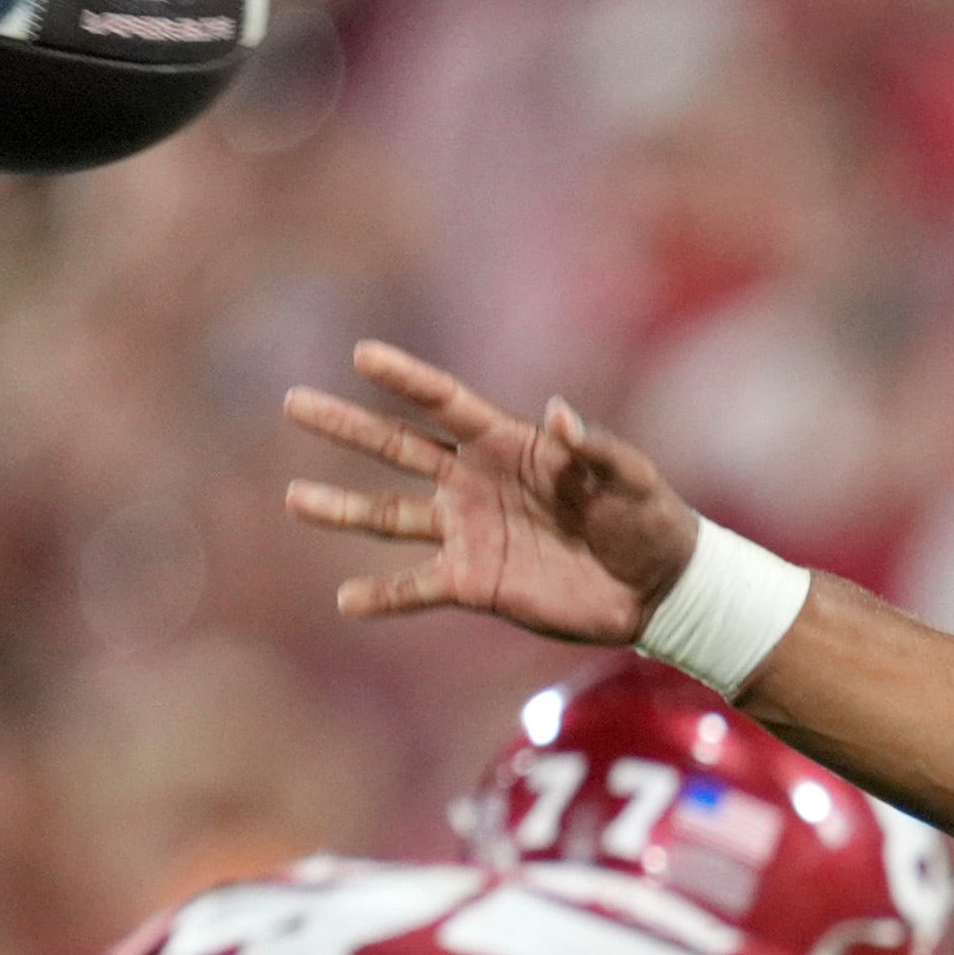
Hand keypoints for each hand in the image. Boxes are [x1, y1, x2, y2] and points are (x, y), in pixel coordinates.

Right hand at [283, 339, 702, 641]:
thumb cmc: (649, 518)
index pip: (446, 403)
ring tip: (296, 499)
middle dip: (348, 425)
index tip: (362, 353)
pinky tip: (345, 601)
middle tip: (294, 402)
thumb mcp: (630, 477)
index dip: (406, 378)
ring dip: (343, 508)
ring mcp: (469, 533)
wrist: (658, 588)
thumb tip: (561, 416)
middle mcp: (476, 483)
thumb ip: (595, 449)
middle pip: (399, 448)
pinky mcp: (475, 583)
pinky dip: (383, 596)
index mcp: (508, 444)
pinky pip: (417, 589)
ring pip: (392, 516)